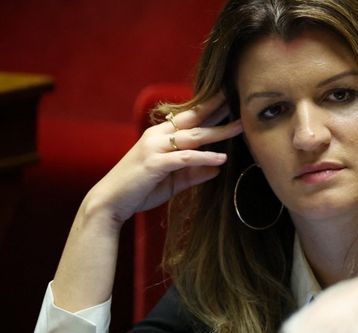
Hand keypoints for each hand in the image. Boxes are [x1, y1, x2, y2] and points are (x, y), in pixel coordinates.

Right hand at [87, 94, 242, 224]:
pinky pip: (185, 158)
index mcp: (160, 135)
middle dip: (217, 109)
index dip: (209, 109)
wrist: (111, 202)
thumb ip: (194, 173)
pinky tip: (222, 159)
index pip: (188, 118)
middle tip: (239, 99)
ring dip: (218, 132)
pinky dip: (204, 157)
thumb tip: (217, 169)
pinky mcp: (155, 163)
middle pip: (193, 119)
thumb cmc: (140, 189)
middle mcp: (157, 136)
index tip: (229, 101)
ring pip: (192, 136)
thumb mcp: (173, 181)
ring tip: (240, 127)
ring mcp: (155, 148)